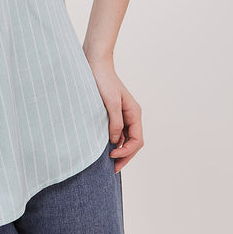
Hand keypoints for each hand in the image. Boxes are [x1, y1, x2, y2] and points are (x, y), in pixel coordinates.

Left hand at [85, 56, 143, 172]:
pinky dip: (113, 141)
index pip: (137, 141)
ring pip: (125, 138)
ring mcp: (122, 114)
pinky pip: (117, 131)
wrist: (95, 63)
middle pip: (133, 142)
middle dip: (125, 157)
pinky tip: (103, 147)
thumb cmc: (103, 80)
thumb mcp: (110, 102)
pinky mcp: (112, 112)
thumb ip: (115, 122)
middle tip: (112, 170)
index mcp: (134, 113)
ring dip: (119, 150)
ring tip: (107, 162)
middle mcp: (131, 115)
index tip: (112, 156)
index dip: (127, 152)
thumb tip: (116, 142)